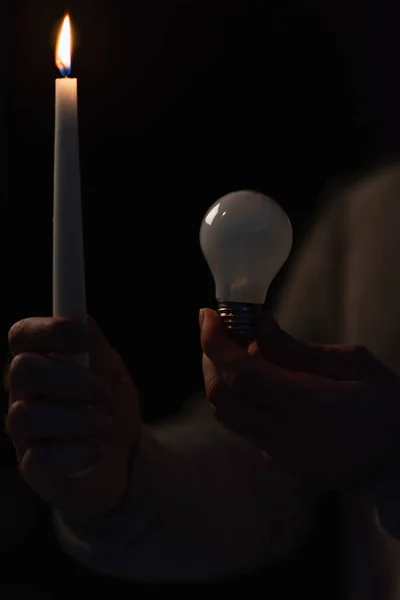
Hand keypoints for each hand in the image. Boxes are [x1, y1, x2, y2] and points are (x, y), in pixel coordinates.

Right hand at [5, 316, 139, 518]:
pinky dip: (76, 452)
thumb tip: (82, 318)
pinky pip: (39, 459)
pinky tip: (96, 450)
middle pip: (21, 370)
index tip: (89, 338)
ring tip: (106, 425)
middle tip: (104, 392)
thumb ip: (96, 348)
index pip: (22, 334)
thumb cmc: (108, 408)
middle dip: (70, 377)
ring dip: (78, 418)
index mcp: (41, 364)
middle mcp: (24, 396)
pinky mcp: (34, 469)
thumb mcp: (111, 372)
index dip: (53, 330)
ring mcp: (25, 434)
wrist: (125, 459)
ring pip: (26, 415)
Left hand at [200, 308, 399, 490]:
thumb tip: (258, 325)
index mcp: (310, 406)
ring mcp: (279, 454)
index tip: (207, 315)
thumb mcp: (353, 363)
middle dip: (210, 357)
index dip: (216, 342)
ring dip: (220, 377)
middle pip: (222, 396)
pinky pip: (242, 425)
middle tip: (219, 330)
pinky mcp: (278, 461)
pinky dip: (237, 397)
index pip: (242, 375)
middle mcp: (286, 435)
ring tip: (237, 351)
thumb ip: (298, 349)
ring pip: (225, 414)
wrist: (398, 462)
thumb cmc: (384, 403)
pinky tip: (256, 379)